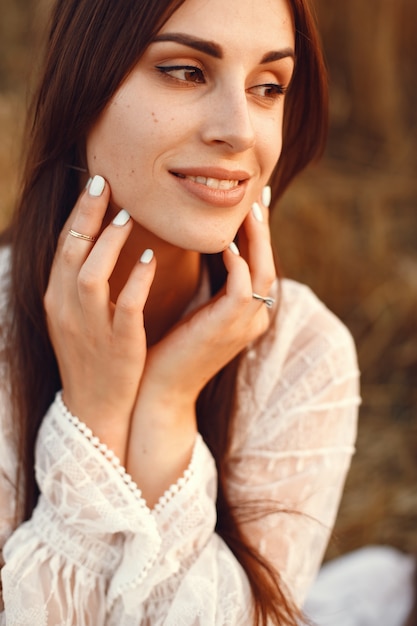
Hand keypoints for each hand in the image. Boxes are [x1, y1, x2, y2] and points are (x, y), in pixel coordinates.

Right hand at [44, 176, 155, 460]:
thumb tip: (98, 244)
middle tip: (104, 181)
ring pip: (91, 275)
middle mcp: (66, 309)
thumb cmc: (92, 356)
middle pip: (70, 252)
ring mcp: (89, 328)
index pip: (62, 248)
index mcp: (57, 299)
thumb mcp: (77, 317)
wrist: (95, 407)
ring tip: (127, 216)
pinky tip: (148, 258)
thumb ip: (83, 283)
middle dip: (85, 216)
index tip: (94, 185)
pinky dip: (135, 279)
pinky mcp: (117, 344)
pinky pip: (124, 305)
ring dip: (108, 243)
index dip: (77, 215)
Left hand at [127, 192, 275, 504]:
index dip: (258, 235)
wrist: (160, 389)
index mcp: (248, 314)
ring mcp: (246, 324)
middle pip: (268, 263)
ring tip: (247, 209)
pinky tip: (224, 242)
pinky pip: (243, 285)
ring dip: (255, 238)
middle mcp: (255, 318)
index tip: (251, 205)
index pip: (260, 266)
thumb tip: (206, 241)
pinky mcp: (230, 327)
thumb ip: (208, 278)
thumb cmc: (172, 347)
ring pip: (263, 270)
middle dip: (263, 229)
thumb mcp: (196, 306)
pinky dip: (238, 261)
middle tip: (256, 197)